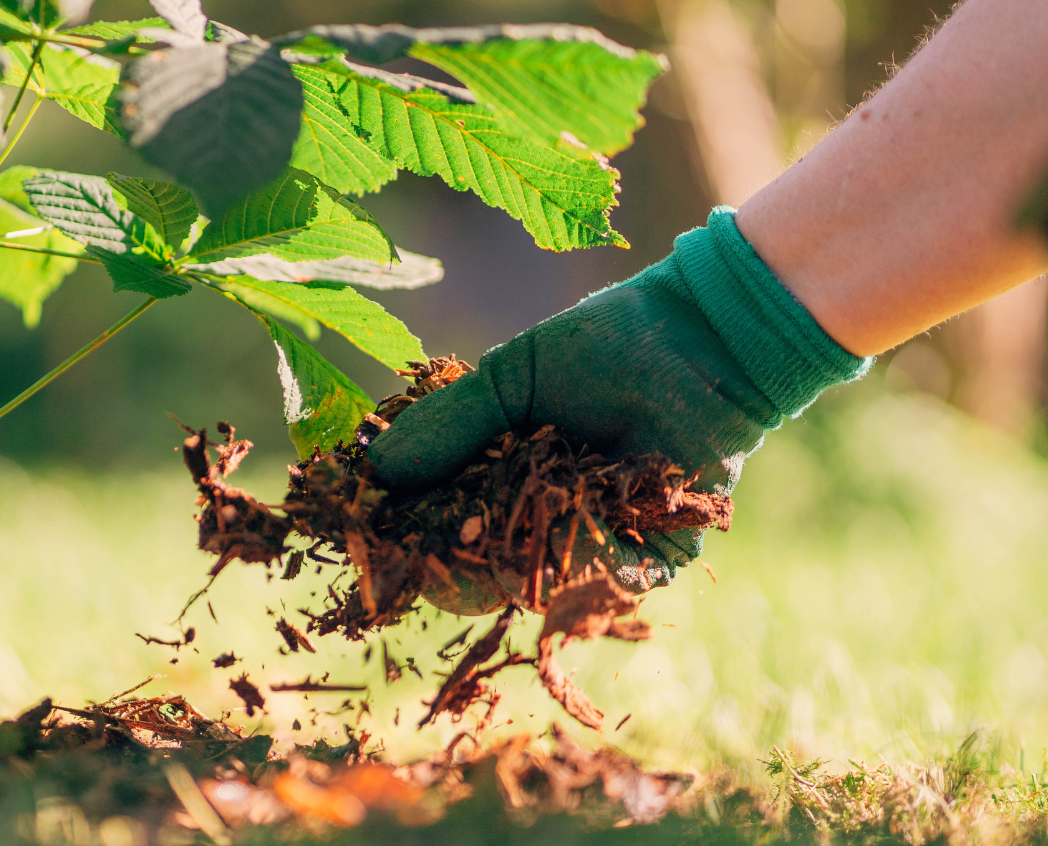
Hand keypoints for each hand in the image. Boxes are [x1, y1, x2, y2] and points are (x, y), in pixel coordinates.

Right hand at [370, 209, 870, 593]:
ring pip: (546, 582)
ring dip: (515, 568)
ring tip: (496, 542)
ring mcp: (602, 538)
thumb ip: (448, 425)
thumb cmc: (603, 346)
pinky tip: (563, 540)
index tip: (382, 534)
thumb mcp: (508, 380)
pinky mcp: (659, 550)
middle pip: (488, 569)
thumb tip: (373, 470)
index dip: (414, 537)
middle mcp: (550, 517)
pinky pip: (615, 580)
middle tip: (438, 551)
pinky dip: (588, 568)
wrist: (699, 337)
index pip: (449, 525)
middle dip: (458, 566)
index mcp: (508, 478)